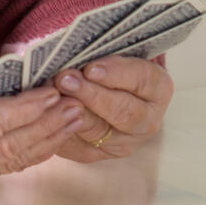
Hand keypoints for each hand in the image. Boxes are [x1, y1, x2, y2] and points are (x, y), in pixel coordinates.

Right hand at [0, 64, 84, 185]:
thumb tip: (16, 85)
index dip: (27, 109)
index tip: (52, 91)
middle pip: (7, 145)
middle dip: (46, 125)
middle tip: (75, 104)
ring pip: (9, 160)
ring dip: (45, 140)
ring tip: (73, 119)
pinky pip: (0, 165)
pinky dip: (29, 150)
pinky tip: (51, 135)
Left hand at [54, 55, 173, 161]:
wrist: (98, 87)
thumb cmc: (105, 62)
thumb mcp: (110, 51)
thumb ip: (100, 51)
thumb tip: (76, 50)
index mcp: (158, 88)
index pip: (142, 79)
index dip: (117, 73)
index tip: (91, 68)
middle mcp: (147, 120)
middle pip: (123, 111)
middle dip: (92, 95)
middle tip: (66, 79)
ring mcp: (124, 141)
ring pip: (98, 131)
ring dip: (72, 112)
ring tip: (53, 95)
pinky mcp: (97, 154)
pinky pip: (77, 146)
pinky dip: (60, 129)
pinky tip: (47, 114)